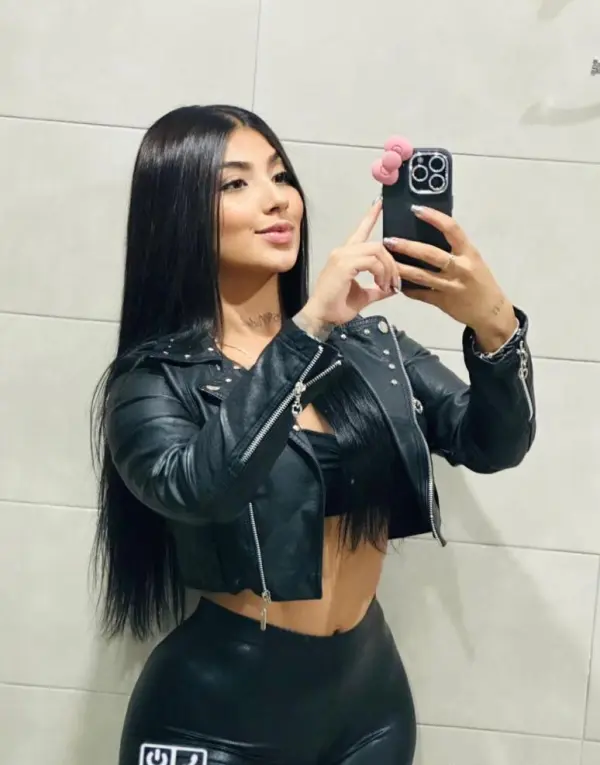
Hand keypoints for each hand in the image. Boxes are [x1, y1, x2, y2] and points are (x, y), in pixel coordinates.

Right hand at [301, 198, 400, 326]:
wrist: (321, 317)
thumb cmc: (337, 308)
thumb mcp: (363, 296)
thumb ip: (377, 289)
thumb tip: (392, 288)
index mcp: (346, 256)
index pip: (360, 231)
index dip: (370, 217)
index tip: (379, 203)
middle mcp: (343, 251)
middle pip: (377, 244)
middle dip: (391, 262)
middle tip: (395, 282)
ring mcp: (342, 256)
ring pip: (376, 250)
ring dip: (388, 268)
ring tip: (388, 285)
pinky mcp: (344, 264)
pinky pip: (372, 261)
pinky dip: (381, 273)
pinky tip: (381, 285)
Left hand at [384, 206, 517, 348]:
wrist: (490, 311)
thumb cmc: (479, 280)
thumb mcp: (472, 259)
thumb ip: (454, 248)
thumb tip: (429, 231)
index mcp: (469, 252)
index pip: (452, 229)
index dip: (434, 218)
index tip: (415, 209)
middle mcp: (461, 268)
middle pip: (432, 254)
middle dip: (408, 247)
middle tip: (389, 240)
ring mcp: (451, 286)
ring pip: (422, 276)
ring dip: (402, 269)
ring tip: (387, 261)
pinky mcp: (443, 302)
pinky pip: (422, 295)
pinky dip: (408, 289)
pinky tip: (396, 284)